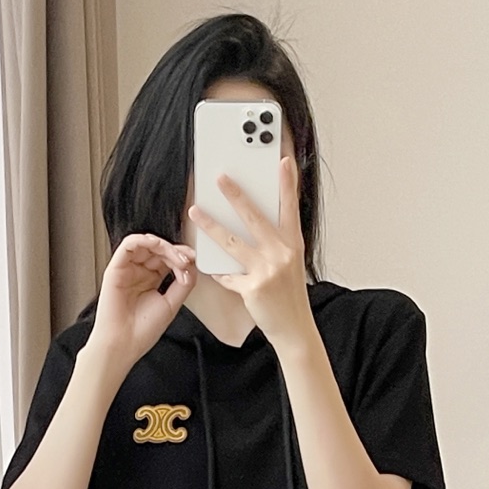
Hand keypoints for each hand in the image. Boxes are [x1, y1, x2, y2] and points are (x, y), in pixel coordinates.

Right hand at [88, 234, 195, 375]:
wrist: (123, 344)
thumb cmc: (142, 331)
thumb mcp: (171, 304)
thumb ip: (183, 284)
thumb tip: (192, 266)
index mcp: (151, 281)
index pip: (168, 259)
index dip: (182, 256)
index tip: (194, 259)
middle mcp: (139, 273)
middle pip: (158, 250)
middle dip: (176, 251)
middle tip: (187, 259)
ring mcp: (127, 270)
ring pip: (145, 244)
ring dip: (163, 246)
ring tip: (176, 257)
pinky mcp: (115, 268)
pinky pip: (128, 244)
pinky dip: (143, 240)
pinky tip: (156, 245)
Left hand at [189, 155, 314, 352]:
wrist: (294, 327)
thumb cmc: (289, 293)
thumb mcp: (290, 262)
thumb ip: (276, 241)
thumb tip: (252, 221)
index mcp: (293, 243)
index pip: (290, 207)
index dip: (287, 183)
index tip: (283, 160)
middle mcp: (282, 253)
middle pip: (255, 217)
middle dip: (235, 195)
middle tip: (220, 178)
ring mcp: (267, 270)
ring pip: (232, 241)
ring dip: (210, 225)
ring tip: (194, 212)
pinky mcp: (253, 287)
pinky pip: (228, 274)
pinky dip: (218, 270)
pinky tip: (208, 265)